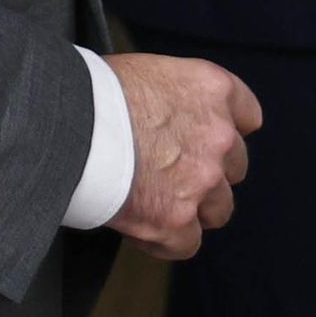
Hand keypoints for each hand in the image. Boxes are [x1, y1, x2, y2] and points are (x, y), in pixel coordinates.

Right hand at [104, 53, 261, 261]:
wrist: (66, 124)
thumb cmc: (93, 90)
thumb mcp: (146, 72)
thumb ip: (175, 98)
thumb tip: (168, 118)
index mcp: (212, 90)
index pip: (248, 115)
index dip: (227, 129)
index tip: (207, 136)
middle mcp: (219, 136)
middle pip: (235, 166)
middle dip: (208, 171)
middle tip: (169, 170)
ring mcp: (202, 182)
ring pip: (218, 209)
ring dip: (192, 208)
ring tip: (152, 200)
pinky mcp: (176, 222)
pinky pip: (186, 244)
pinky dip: (164, 239)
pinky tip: (137, 224)